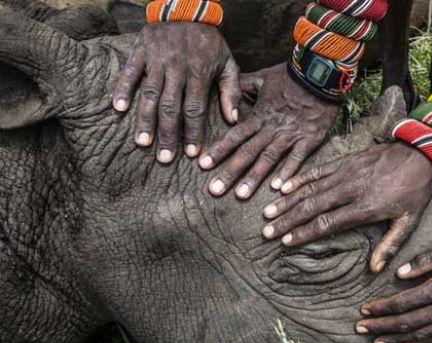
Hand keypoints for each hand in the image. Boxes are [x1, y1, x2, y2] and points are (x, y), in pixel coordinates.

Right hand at [112, 23, 240, 162]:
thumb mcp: (227, 62)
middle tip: (165, 159)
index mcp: (199, 72)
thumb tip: (233, 120)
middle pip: (171, 107)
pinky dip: (122, 89)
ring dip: (145, 120)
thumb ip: (231, 91)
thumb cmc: (209, 41)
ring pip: (149, 94)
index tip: (192, 154)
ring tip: (142, 143)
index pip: (195, 108)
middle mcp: (177, 67)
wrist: (187, 8)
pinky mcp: (141, 50)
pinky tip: (118, 109)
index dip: (193, 132)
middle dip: (168, 134)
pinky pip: (130, 72)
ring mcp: (156, 59)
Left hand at [198, 63, 339, 198]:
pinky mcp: (309, 139)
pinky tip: (278, 189)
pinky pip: (297, 158)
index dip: (218, 150)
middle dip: (230, 172)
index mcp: (260, 115)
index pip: (235, 136)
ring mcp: (290, 135)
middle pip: (247, 152)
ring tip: (240, 195)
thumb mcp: (263, 77)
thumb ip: (244, 85)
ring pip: (268, 159)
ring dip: (254, 178)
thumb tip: (227, 88)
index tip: (202, 165)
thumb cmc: (292, 74)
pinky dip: (288, 172)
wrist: (321, 72)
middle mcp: (271, 128)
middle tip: (214, 190)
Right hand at [261, 143, 431, 271]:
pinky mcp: (345, 161)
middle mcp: (350, 189)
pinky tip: (283, 186)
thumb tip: (375, 269)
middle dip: (287, 220)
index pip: (328, 223)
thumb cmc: (415, 190)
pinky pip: (317, 170)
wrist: (421, 153)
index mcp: (365, 207)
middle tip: (267, 231)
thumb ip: (390, 245)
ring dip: (287, 201)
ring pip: (310, 188)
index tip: (287, 241)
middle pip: (312, 207)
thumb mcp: (409, 221)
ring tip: (268, 213)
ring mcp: (345, 173)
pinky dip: (299, 178)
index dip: (305, 232)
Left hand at [356, 237, 431, 342]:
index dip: (382, 308)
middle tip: (360, 330)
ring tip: (377, 342)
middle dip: (382, 326)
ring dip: (396, 339)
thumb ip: (425, 261)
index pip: (403, 303)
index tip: (365, 310)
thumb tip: (399, 274)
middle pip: (407, 323)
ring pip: (421, 335)